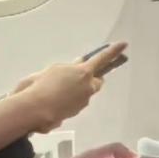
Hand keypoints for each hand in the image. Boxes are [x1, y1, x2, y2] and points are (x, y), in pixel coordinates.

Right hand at [13, 42, 127, 132]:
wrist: (35, 109)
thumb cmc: (41, 84)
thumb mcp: (53, 69)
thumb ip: (67, 68)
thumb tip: (73, 68)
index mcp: (83, 72)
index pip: (102, 58)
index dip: (113, 51)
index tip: (124, 44)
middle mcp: (87, 87)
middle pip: (97, 82)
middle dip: (91, 79)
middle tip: (78, 77)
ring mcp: (82, 102)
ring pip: (85, 94)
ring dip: (77, 91)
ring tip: (57, 91)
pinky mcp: (75, 113)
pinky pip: (75, 103)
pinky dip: (68, 101)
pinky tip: (54, 101)